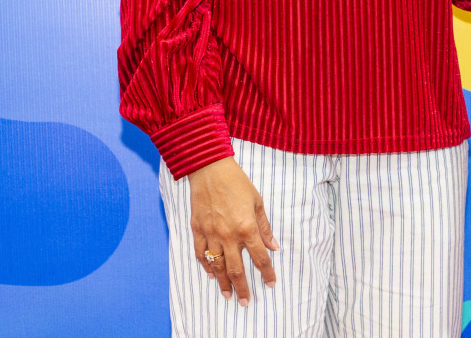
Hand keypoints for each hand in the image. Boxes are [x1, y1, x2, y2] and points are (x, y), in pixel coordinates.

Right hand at [187, 157, 278, 305]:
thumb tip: (273, 246)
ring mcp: (211, 233)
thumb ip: (264, 227)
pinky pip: (200, 253)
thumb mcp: (257, 202)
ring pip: (217, 265)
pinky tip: (210, 274)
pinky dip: (205, 265)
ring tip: (228, 295)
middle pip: (236, 268)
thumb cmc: (237, 183)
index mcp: (246, 227)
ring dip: (222, 282)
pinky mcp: (197, 229)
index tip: (270, 283)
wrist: (210, 169)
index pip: (260, 257)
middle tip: (245, 301)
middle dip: (242, 287)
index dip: (267, 272)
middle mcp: (228, 235)